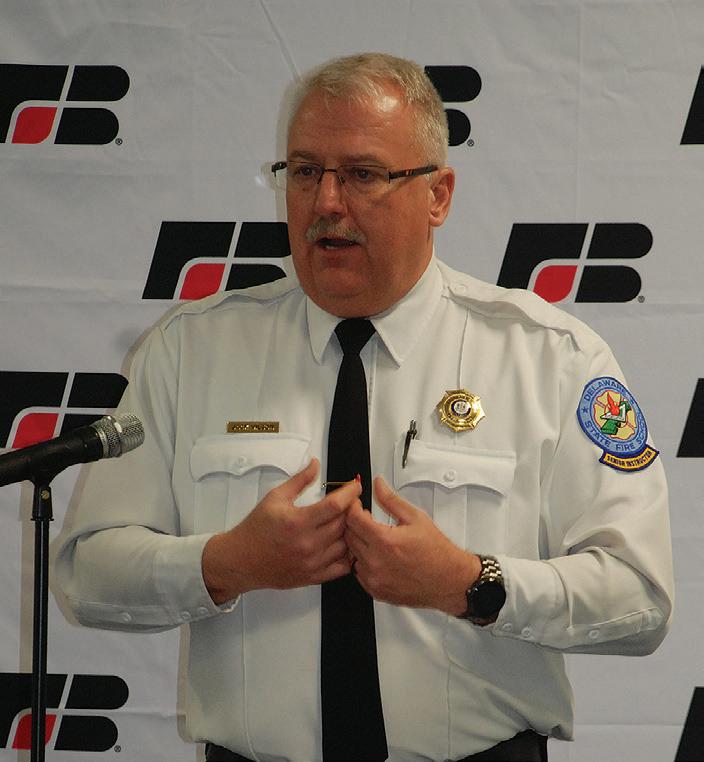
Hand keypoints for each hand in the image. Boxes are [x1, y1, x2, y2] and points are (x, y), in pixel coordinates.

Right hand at [202, 458, 360, 603]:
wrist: (241, 560)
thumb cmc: (256, 529)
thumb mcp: (275, 497)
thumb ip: (299, 480)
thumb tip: (315, 465)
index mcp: (298, 521)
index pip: (336, 505)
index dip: (350, 493)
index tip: (355, 486)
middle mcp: (307, 544)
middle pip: (344, 523)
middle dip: (351, 509)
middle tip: (351, 501)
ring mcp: (312, 563)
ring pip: (346, 545)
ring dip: (350, 531)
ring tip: (346, 521)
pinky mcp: (313, 577)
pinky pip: (342, 567)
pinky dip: (348, 555)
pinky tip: (342, 544)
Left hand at [345, 476, 480, 614]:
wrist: (449, 580)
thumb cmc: (436, 551)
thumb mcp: (415, 517)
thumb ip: (391, 499)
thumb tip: (378, 484)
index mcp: (385, 541)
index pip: (353, 519)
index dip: (353, 507)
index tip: (357, 504)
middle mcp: (376, 562)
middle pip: (349, 536)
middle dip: (354, 523)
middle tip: (366, 518)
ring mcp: (374, 578)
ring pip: (351, 554)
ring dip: (358, 542)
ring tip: (373, 537)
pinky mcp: (376, 590)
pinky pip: (358, 572)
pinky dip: (363, 561)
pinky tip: (376, 555)